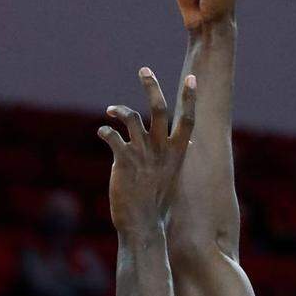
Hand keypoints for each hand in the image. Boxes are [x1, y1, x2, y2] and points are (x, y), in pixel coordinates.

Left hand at [98, 68, 195, 234]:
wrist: (142, 226)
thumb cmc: (157, 205)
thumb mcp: (173, 177)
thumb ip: (177, 155)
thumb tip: (189, 142)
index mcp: (176, 153)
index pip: (188, 120)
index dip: (190, 99)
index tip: (192, 78)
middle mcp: (161, 150)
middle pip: (158, 109)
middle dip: (152, 86)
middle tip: (144, 70)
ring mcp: (142, 154)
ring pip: (132, 118)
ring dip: (120, 110)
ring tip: (112, 110)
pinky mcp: (123, 161)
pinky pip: (113, 137)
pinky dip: (106, 131)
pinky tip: (103, 132)